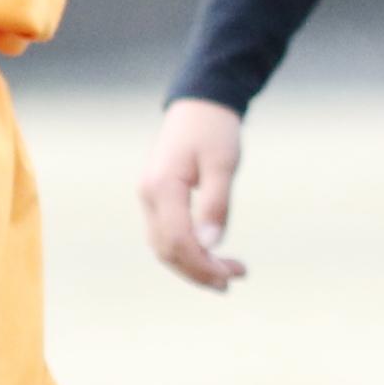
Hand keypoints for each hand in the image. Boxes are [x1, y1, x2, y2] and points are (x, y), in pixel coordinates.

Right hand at [138, 98, 250, 289]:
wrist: (200, 104)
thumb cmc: (215, 130)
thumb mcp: (223, 164)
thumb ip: (216, 203)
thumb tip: (210, 245)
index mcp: (162, 187)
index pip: (177, 241)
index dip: (203, 265)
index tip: (232, 275)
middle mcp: (149, 196)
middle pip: (167, 250)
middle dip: (199, 271)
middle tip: (234, 280)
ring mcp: (150, 198)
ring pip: (164, 246)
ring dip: (193, 265)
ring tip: (228, 274)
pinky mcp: (158, 198)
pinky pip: (167, 234)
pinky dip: (188, 251)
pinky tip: (212, 256)